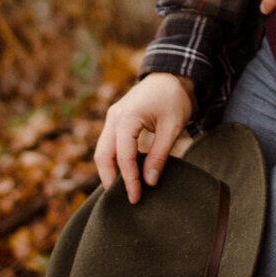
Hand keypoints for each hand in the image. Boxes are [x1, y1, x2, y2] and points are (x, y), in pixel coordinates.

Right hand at [94, 72, 195, 202]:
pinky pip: (107, 145)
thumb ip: (160, 154)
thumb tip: (150, 182)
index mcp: (128, 116)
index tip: (136, 197)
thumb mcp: (173, 127)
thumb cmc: (174, 99)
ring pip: (101, 151)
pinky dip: (112, 161)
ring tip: (123, 191)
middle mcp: (114, 116)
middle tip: (124, 200)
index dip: (129, 179)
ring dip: (109, 172)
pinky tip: (125, 174)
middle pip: (103, 156)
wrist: (170, 76)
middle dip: (110, 180)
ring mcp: (112, 117)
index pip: (123, 156)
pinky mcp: (115, 120)